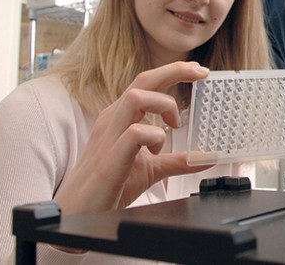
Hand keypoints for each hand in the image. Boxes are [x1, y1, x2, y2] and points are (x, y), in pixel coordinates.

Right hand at [54, 61, 212, 215]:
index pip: (147, 83)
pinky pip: (135, 133)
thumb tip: (206, 157)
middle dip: (174, 71)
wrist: (79, 212)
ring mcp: (110, 136)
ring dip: (163, 105)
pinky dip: (154, 137)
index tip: (200, 71)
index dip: (173, 72)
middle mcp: (114, 119)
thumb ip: (177, 160)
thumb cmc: (110, 185)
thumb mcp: (151, 169)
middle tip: (201, 73)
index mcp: (122, 117)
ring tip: (174, 126)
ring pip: (136, 98)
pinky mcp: (111, 158)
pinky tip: (157, 152)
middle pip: (143, 80)